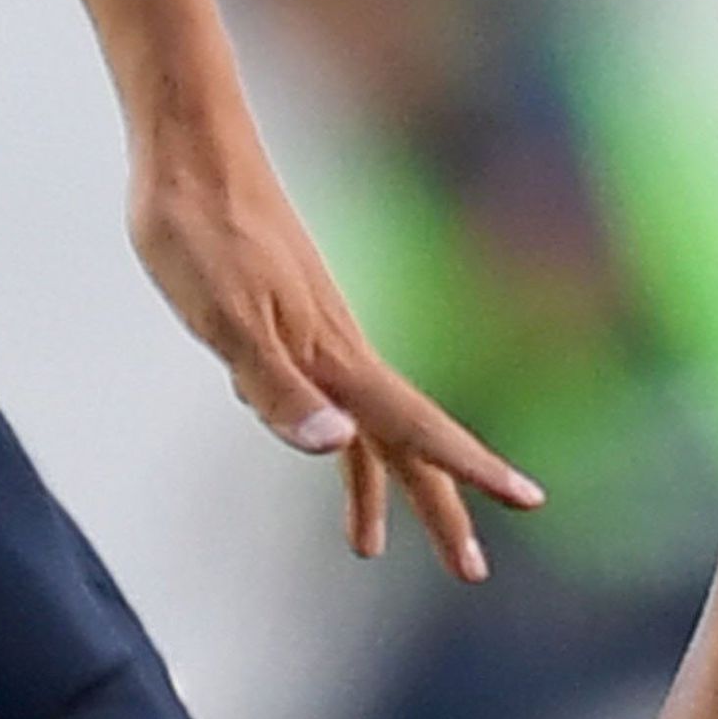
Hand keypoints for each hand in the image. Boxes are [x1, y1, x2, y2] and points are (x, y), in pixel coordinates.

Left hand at [130, 143, 541, 578]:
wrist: (189, 148)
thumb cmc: (200, 228)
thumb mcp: (225, 317)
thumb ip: (274, 386)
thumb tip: (335, 447)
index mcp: (334, 355)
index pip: (414, 427)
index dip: (468, 470)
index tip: (529, 501)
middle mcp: (339, 347)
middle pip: (404, 442)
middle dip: (439, 505)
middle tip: (472, 570)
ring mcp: (317, 332)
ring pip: (365, 426)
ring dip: (380, 486)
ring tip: (372, 548)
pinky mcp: (288, 317)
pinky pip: (328, 395)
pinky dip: (332, 436)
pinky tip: (316, 440)